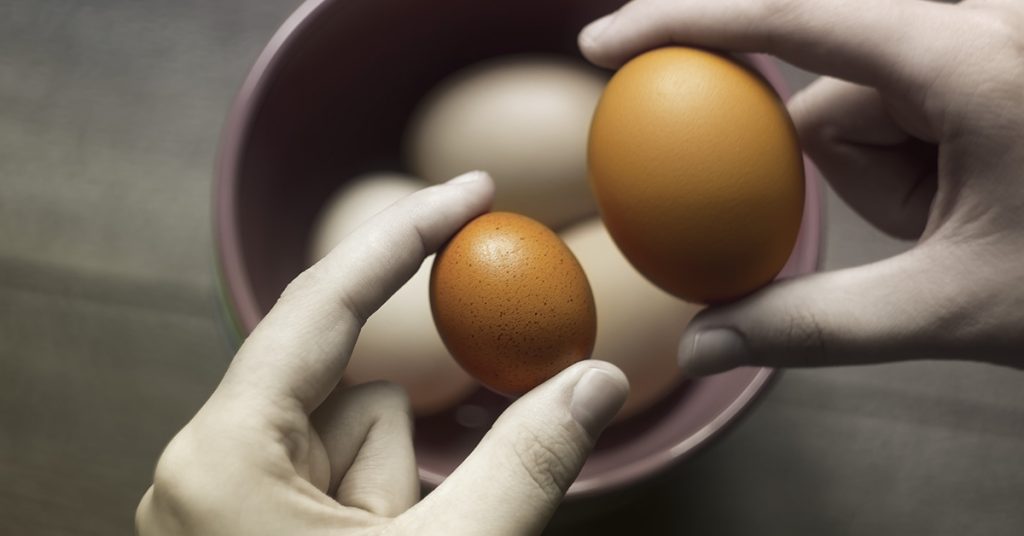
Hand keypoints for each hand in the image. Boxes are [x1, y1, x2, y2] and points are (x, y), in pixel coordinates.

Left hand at [135, 171, 628, 534]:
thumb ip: (527, 461)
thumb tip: (600, 382)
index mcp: (222, 460)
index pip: (326, 306)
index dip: (403, 237)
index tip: (469, 190)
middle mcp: (207, 470)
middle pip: (352, 397)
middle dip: (411, 452)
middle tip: (420, 521)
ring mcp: (224, 504)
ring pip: (353, 447)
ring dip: (399, 495)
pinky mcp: (249, 531)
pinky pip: (339, 483)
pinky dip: (381, 512)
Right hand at [580, 0, 1023, 371]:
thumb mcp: (950, 308)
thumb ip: (812, 326)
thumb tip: (701, 349)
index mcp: (972, 58)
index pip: (792, 18)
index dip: (685, 23)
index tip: (604, 41)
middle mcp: (983, 25)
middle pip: (838, 87)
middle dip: (857, 170)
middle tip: (933, 229)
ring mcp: (991, 42)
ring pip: (875, 97)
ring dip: (894, 171)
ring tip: (978, 220)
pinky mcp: (995, 64)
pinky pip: (912, 96)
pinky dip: (916, 155)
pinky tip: (981, 195)